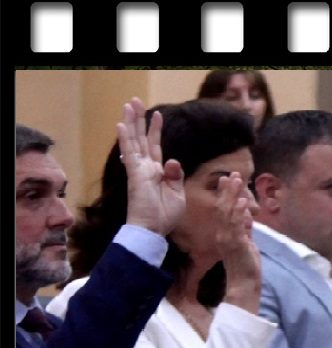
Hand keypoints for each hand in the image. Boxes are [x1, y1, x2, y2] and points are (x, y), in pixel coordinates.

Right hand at [118, 97, 184, 234]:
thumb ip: (175, 176)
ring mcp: (139, 170)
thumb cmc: (165, 216)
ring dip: (131, 122)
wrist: (153, 230)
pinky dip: (126, 138)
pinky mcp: (135, 174)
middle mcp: (146, 168)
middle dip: (139, 120)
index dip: (156, 130)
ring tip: (129, 104)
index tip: (157, 115)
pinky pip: (129, 153)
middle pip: (142, 139)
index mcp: (157, 173)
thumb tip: (171, 160)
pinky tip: (121, 124)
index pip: (155, 147)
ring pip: (134, 141)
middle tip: (135, 101)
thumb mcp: (177, 194)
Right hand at [216, 174, 261, 313]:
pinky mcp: (236, 244)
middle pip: (223, 208)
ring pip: (228, 213)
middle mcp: (223, 234)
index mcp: (225, 234)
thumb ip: (246, 231)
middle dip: (228, 190)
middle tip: (233, 174)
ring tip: (238, 181)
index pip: (223, 210)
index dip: (225, 195)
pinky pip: (236, 225)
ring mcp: (228, 238)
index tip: (227, 179)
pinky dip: (239, 212)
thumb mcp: (247, 244)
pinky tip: (243, 201)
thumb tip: (248, 218)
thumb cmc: (246, 266)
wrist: (244, 284)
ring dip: (233, 196)